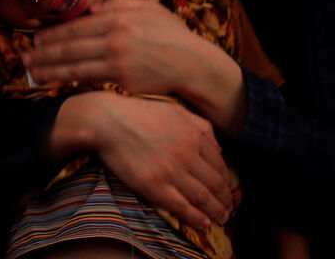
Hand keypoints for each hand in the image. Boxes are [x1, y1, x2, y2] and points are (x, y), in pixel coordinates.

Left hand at [26, 0, 206, 93]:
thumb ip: (120, 2)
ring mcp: (117, 62)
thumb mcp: (148, 8)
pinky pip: (89, 80)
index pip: (76, 25)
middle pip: (70, 45)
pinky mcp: (121, 82)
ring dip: (49, 69)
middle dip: (43, 52)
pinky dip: (69, 81)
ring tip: (32, 72)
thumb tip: (94, 4)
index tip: (35, 38)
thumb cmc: (170, 35)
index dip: (52, 33)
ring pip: (74, 65)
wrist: (193, 65)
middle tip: (24, 57)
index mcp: (118, 17)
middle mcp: (114, 38)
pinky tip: (55, 83)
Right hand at [60, 93, 231, 230]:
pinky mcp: (153, 186)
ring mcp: (170, 172)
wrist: (106, 121)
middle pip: (215, 184)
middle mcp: (186, 155)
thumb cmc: (138, 113)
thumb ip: (202, 126)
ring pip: (202, 197)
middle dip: (225, 200)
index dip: (226, 182)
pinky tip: (204, 224)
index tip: (227, 191)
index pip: (219, 165)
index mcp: (193, 136)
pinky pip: (181, 207)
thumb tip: (219, 148)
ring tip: (221, 219)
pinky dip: (196, 218)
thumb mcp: (175, 110)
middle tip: (228, 210)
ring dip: (216, 211)